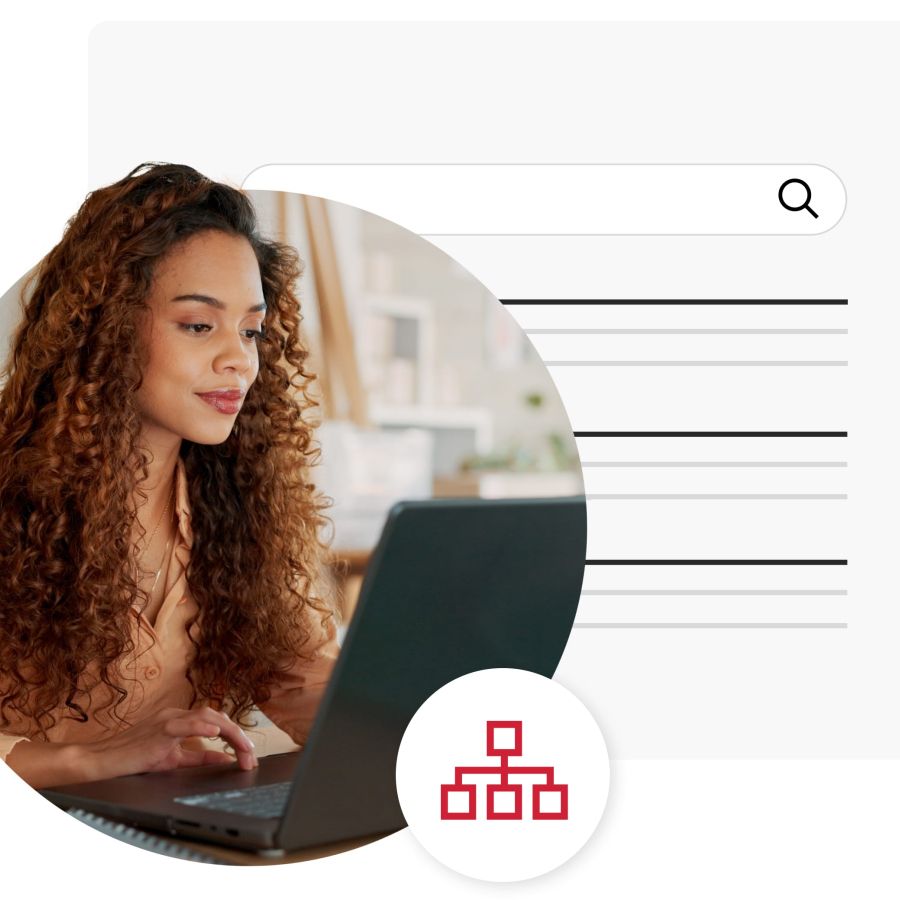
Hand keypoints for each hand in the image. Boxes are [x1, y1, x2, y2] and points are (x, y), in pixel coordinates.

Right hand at [82, 706, 257, 781]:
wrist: (101, 761)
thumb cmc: (133, 759)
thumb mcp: (173, 759)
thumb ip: (199, 757)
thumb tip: (224, 758)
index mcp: (180, 720)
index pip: (216, 722)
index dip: (236, 736)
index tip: (248, 754)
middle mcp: (176, 714)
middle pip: (217, 716)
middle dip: (238, 735)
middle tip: (252, 756)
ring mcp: (167, 719)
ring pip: (206, 716)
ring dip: (229, 732)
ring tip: (244, 747)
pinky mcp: (158, 730)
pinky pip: (183, 724)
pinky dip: (201, 727)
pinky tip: (216, 732)